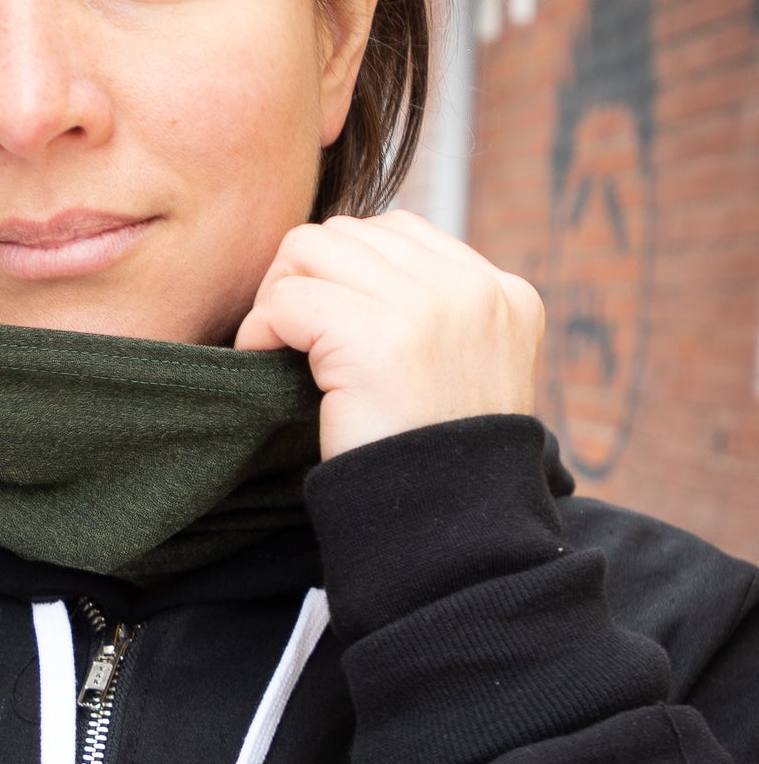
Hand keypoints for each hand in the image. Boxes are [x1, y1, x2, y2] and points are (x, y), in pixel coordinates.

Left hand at [234, 210, 543, 460]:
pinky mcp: (377, 338)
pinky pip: (285, 300)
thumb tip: (341, 265)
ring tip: (285, 349)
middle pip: (347, 232)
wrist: (447, 533)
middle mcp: (473, 290)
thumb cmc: (432, 463)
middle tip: (294, 337)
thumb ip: (425, 314)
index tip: (329, 327)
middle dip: (305, 278)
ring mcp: (430, 308)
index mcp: (502, 294)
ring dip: (280, 297)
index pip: (398, 231)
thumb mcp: (458, 372)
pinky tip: (271, 365)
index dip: (344, 271)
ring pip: (309, 249)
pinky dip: (262, 330)